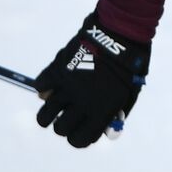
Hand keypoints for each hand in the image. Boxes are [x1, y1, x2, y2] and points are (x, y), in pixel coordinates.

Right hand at [35, 12, 149, 147]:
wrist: (122, 31)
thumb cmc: (130, 64)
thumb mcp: (129, 93)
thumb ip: (115, 113)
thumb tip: (102, 131)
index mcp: (102, 111)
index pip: (80, 139)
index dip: (77, 138)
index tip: (76, 132)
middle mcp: (83, 102)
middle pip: (61, 129)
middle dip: (62, 126)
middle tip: (64, 118)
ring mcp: (69, 86)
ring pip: (45, 114)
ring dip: (47, 114)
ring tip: (51, 109)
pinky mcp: (59, 68)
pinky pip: (41, 86)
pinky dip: (44, 87)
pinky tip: (52, 85)